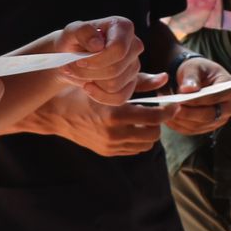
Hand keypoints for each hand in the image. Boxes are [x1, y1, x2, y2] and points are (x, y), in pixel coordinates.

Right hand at [43, 78, 171, 155]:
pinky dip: (138, 139)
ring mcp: (110, 145)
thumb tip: (165, 78)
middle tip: (157, 110)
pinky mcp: (107, 152)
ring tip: (145, 118)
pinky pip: (133, 149)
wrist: (56, 114)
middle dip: (159, 123)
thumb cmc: (83, 91)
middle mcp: (114, 133)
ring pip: (145, 145)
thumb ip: (140, 81)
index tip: (174, 105)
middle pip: (153, 134)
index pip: (154, 118)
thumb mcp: (109, 83)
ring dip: (150, 132)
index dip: (169, 112)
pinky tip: (133, 126)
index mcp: (115, 113)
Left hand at [54, 17, 145, 103]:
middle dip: (89, 73)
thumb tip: (97, 44)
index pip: (118, 49)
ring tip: (79, 74)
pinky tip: (89, 87)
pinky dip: (99, 96)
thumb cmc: (73, 41)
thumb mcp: (71, 32)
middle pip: (116, 69)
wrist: (71, 57)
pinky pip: (119, 98)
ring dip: (92, 83)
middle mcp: (134, 45)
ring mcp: (134, 65)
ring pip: (115, 85)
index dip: (97, 60)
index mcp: (123, 27)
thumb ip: (82, 32)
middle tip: (71, 68)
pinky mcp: (131, 83)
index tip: (79, 61)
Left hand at [163, 57, 230, 135]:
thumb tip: (188, 90)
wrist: (195, 79)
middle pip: (209, 115)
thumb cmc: (197, 71)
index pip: (214, 97)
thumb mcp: (194, 67)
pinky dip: (178, 125)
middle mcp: (229, 107)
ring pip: (199, 125)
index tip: (180, 98)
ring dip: (181, 119)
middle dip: (188, 112)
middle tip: (171, 106)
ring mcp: (219, 119)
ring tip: (165, 109)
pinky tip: (167, 116)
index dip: (197, 99)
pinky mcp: (207, 127)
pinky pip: (191, 130)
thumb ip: (191, 77)